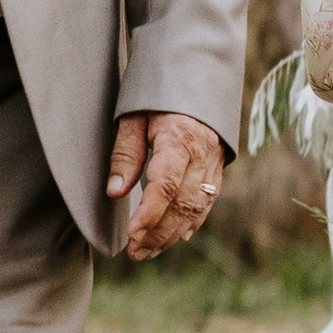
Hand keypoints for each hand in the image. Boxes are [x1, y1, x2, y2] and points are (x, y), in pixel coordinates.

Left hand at [111, 108, 226, 258]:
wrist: (195, 79)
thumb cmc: (157, 97)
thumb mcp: (133, 117)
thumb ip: (125, 154)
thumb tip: (115, 192)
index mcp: (180, 137)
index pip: (166, 183)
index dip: (150, 212)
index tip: (132, 234)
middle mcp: (203, 154)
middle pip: (182, 203)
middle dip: (158, 232)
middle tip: (135, 253)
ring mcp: (214, 163)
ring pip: (197, 209)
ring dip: (172, 234)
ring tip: (147, 252)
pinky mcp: (218, 169)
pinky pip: (207, 203)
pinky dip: (190, 224)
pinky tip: (174, 238)